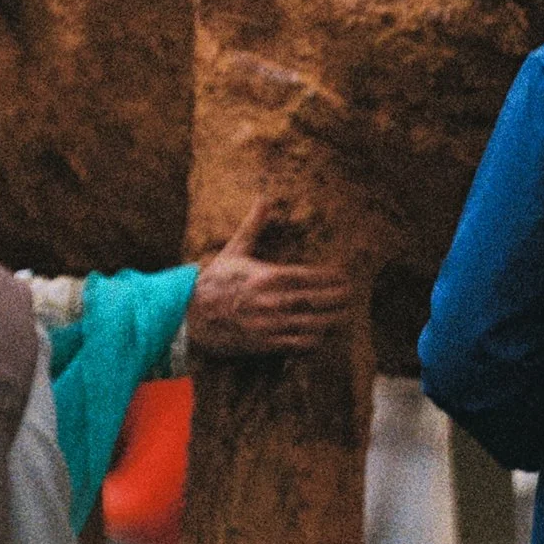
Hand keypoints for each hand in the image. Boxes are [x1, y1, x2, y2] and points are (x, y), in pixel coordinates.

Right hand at [187, 201, 352, 357]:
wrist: (190, 316)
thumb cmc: (215, 281)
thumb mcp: (234, 250)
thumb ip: (254, 225)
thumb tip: (264, 197)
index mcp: (266, 276)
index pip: (307, 276)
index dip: (329, 277)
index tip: (344, 275)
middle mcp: (271, 301)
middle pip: (313, 300)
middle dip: (336, 298)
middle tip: (353, 295)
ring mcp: (268, 325)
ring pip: (309, 324)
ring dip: (331, 321)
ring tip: (345, 316)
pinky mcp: (264, 345)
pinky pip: (296, 346)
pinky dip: (313, 342)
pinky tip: (323, 337)